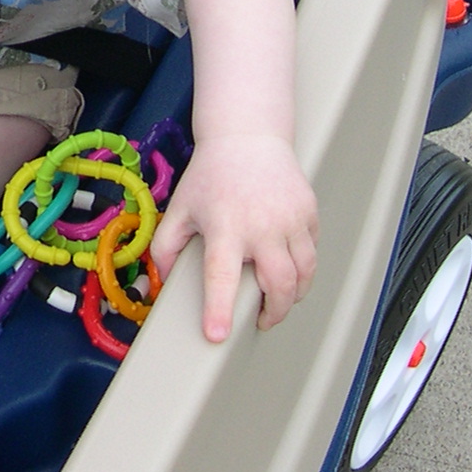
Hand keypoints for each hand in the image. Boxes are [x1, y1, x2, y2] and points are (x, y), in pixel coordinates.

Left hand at [149, 132, 317, 342]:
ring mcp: (291, 219)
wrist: (247, 137)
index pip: (221, 276)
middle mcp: (262, 225)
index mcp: (224, 226)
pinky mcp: (309, 213)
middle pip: (279, 286)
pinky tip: (286, 263)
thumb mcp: (180, 207)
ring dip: (292, 295)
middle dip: (273, 313)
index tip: (218, 334)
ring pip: (304, 274)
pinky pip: (311, 252)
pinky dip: (302, 266)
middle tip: (261, 319)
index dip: (219, 309)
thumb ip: (166, 246)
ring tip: (277, 299)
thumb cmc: (211, 175)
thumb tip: (160, 282)